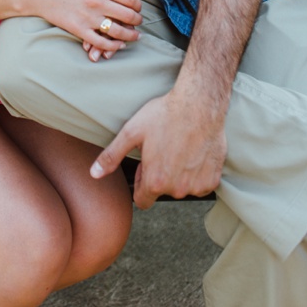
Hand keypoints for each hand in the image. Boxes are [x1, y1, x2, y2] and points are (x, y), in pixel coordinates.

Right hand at [35, 0, 141, 60]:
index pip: (131, 0)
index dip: (138, 6)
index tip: (137, 9)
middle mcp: (97, 1)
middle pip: (129, 16)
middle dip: (137, 21)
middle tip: (137, 23)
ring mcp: (88, 16)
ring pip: (119, 31)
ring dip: (130, 35)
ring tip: (134, 36)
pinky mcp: (78, 29)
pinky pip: (101, 42)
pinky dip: (113, 45)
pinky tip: (118, 44)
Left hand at [89, 90, 227, 209]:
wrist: (199, 106)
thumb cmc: (163, 116)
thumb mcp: (131, 133)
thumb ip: (111, 157)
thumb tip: (94, 174)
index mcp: (156, 181)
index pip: (142, 201)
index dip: (140, 182)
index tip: (144, 165)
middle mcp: (178, 189)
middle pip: (162, 192)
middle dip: (158, 176)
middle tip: (160, 150)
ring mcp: (198, 186)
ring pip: (181, 189)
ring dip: (177, 175)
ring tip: (176, 149)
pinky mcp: (213, 180)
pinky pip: (199, 185)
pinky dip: (195, 173)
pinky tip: (191, 153)